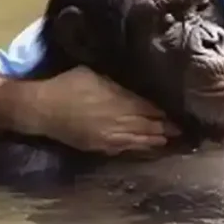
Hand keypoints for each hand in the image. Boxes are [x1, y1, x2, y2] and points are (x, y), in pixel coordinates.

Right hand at [22, 66, 179, 154]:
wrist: (41, 109)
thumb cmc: (67, 85)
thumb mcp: (94, 75)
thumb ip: (117, 84)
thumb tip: (133, 89)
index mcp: (120, 100)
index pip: (150, 109)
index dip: (164, 113)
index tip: (178, 113)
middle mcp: (119, 120)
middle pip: (149, 126)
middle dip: (166, 128)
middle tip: (182, 130)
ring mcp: (110, 136)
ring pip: (140, 139)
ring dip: (156, 140)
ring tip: (170, 140)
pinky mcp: (100, 147)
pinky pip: (125, 148)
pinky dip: (138, 147)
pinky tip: (147, 146)